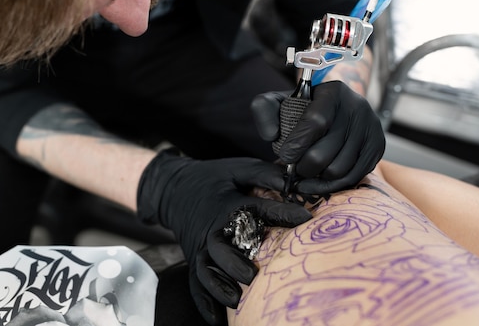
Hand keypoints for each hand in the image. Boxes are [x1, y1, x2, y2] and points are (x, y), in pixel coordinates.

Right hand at [137, 149, 311, 324]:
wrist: (173, 188)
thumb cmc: (213, 178)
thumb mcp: (237, 169)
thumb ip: (263, 174)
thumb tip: (294, 181)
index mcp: (226, 204)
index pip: (255, 208)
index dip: (280, 212)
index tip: (305, 217)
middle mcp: (212, 228)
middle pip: (219, 247)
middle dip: (234, 262)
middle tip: (253, 276)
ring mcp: (199, 246)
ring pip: (205, 269)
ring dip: (218, 285)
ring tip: (236, 300)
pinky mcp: (193, 258)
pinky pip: (194, 283)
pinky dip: (203, 301)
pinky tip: (216, 319)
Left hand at [251, 81, 384, 194]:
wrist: (334, 107)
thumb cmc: (301, 107)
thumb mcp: (278, 101)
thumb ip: (264, 111)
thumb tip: (272, 135)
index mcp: (333, 93)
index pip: (316, 122)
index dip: (297, 145)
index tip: (284, 157)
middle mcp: (357, 108)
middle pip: (326, 152)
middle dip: (303, 167)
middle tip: (294, 167)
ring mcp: (371, 129)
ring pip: (338, 169)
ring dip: (316, 177)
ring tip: (305, 171)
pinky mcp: (377, 148)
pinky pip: (353, 177)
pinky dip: (331, 184)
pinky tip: (318, 179)